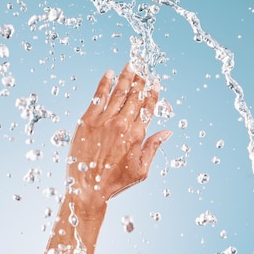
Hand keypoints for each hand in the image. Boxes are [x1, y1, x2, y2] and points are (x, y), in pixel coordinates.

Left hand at [67, 63, 171, 214]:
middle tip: (142, 68)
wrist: (86, 188)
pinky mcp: (87, 121)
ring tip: (130, 66)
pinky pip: (97, 97)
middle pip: (134, 96)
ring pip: (118, 93)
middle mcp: (121, 124)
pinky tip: (109, 74)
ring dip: (125, 77)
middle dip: (139, 81)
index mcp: (137, 135)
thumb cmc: (114, 182)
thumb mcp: (141, 170)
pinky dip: (104, 84)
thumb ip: (153, 148)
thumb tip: (167, 132)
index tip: (155, 82)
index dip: (152, 93)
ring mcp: (103, 121)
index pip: (148, 107)